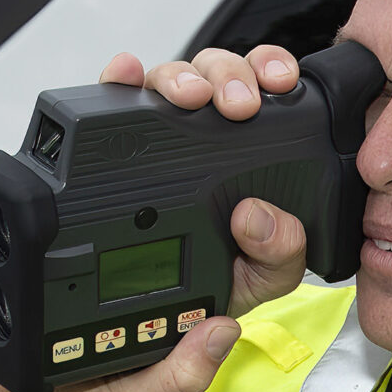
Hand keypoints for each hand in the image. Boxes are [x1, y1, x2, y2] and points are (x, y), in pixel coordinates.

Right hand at [99, 43, 310, 315]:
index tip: (278, 83)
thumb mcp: (261, 277)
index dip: (272, 72)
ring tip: (192, 99)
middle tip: (238, 105)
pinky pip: (112, 99)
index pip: (266, 93)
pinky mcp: (111, 142)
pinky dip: (118, 79)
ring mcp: (157, 134)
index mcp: (251, 153)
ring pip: (170, 78)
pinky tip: (126, 75)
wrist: (153, 319)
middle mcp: (205, 133)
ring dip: (182, 77)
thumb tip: (257, 218)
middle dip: (231, 75)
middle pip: (217, 74)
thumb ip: (280, 254)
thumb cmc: (211, 285)